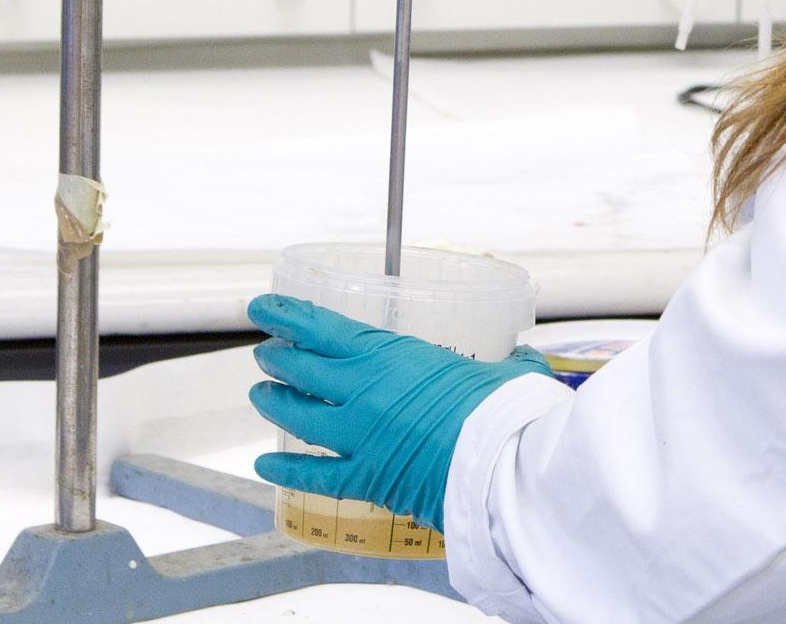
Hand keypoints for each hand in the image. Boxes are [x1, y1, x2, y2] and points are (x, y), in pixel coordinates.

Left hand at [248, 294, 554, 532]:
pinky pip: (314, 474)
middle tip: (266, 353)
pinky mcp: (365, 477)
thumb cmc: (503, 411)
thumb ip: (508, 364)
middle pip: (301, 369)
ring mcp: (358, 436)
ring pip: (298, 416)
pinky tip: (265, 464)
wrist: (499, 467)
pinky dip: (286, 469)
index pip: (321, 328)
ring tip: (259, 394)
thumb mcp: (506, 374)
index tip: (262, 308)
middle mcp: (363, 391)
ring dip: (274, 402)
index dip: (285, 316)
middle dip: (277, 358)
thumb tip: (525, 360)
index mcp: (390, 354)